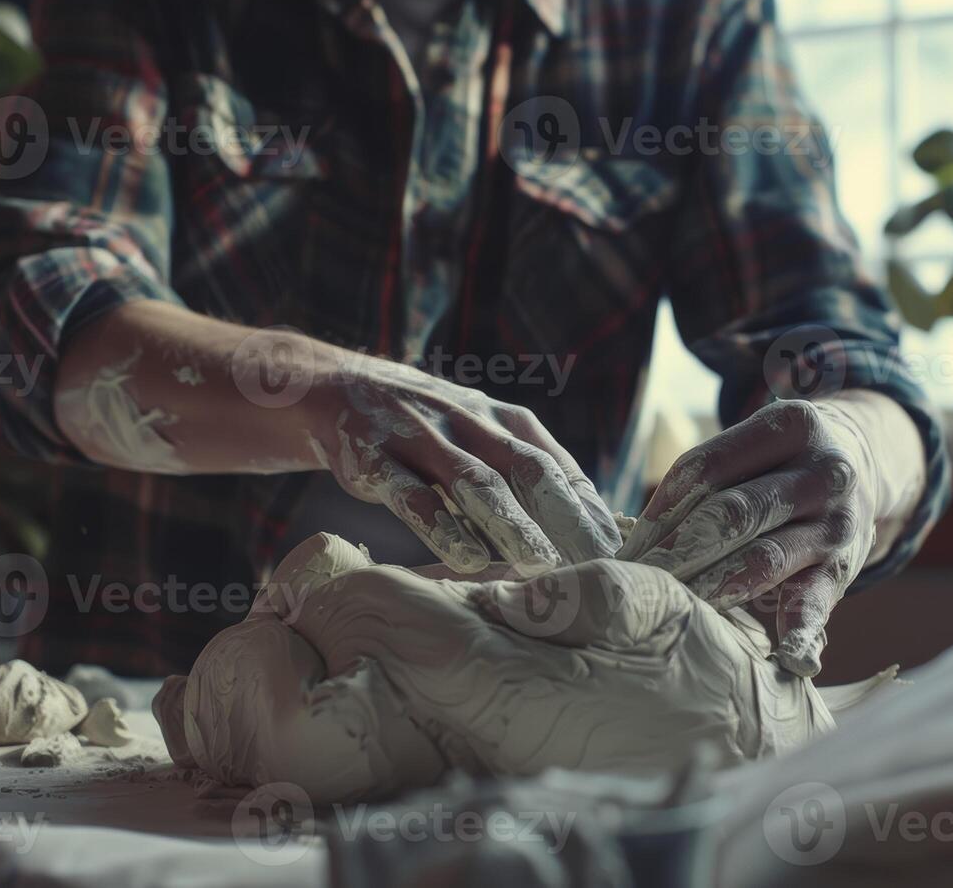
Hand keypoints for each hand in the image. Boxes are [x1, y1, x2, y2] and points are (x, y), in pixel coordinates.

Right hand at [307, 356, 621, 574]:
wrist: (335, 387)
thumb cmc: (429, 429)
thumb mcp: (482, 435)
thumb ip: (527, 473)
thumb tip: (590, 525)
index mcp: (503, 419)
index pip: (557, 463)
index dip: (588, 504)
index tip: (618, 546)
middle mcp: (468, 421)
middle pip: (527, 469)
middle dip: (565, 514)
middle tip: (596, 560)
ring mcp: (420, 436)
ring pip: (474, 481)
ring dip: (511, 524)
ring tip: (542, 565)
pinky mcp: (373, 457)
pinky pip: (411, 494)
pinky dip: (441, 525)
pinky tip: (467, 559)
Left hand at [617, 399, 880, 676]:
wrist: (864, 472)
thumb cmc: (779, 466)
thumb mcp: (755, 448)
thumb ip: (704, 479)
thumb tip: (634, 536)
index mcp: (790, 426)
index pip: (705, 469)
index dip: (659, 510)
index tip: (626, 547)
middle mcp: (822, 472)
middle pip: (731, 513)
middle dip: (676, 552)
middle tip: (636, 583)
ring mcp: (837, 524)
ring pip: (764, 558)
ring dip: (711, 587)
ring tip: (671, 609)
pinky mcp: (844, 571)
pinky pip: (818, 602)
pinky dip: (801, 630)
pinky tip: (784, 654)